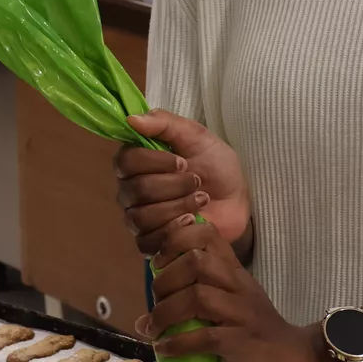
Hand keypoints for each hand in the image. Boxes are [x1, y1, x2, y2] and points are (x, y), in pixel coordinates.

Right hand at [115, 110, 251, 254]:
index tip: (184, 161)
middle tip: (198, 181)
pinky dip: (174, 230)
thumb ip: (166, 124)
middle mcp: (130, 190)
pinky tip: (192, 221)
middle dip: (174, 185)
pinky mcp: (150, 242)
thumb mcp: (198, 136)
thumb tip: (132, 118)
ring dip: (178, 206)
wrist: (237, 201)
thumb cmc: (216, 166)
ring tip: (201, 200)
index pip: (125, 162)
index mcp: (137, 162)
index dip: (154, 162)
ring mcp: (138, 218)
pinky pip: (148, 241)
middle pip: (136, 190)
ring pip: (142, 217)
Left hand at [137, 218, 337, 361]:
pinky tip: (165, 350)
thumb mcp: (230, 308)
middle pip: (196, 261)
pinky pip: (204, 337)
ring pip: (197, 295)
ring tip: (155, 329)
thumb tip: (146, 317)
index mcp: (235, 273)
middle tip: (155, 301)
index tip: (158, 262)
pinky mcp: (242, 342)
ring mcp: (242, 312)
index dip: (176, 240)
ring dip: (166, 312)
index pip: (208, 235)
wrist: (296, 361)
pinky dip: (178, 344)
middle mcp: (239, 285)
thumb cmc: (257, 335)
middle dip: (165, 280)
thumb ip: (194, 306)